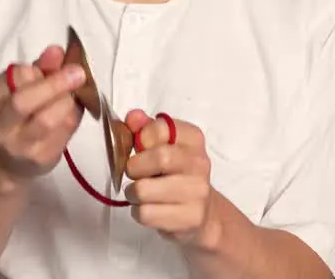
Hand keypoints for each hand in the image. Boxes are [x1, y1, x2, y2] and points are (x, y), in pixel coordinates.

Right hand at [0, 45, 85, 182]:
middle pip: (24, 101)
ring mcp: (20, 145)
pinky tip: (74, 110)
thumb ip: (40, 68)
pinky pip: (64, 131)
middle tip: (78, 73)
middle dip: (54, 84)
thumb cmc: (18, 117)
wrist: (9, 161)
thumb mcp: (22, 89)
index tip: (55, 63)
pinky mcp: (42, 158)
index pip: (14, 76)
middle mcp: (0, 125)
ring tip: (74, 95)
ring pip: (46, 119)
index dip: (38, 68)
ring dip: (66, 101)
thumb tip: (56, 50)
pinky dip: (74, 116)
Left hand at [122, 109, 216, 245]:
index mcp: (193, 139)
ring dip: (133, 193)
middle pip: (158, 158)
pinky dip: (138, 212)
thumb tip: (132, 117)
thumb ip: (146, 129)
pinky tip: (149, 209)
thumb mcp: (163, 146)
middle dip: (134, 167)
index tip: (140, 147)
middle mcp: (200, 163)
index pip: (160, 128)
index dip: (141, 138)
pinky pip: (146, 214)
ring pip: (144, 190)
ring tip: (142, 194)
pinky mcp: (190, 218)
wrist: (202, 214)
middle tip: (134, 173)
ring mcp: (197, 192)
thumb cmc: (176, 175)